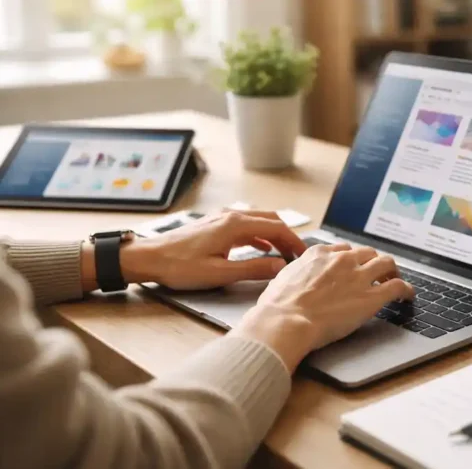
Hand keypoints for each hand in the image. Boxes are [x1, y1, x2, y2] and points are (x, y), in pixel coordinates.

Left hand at [81, 211, 306, 290]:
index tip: (303, 255)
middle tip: (298, 255)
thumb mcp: (221, 273)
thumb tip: (280, 266)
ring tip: (283, 253)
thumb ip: (254, 269)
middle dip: (287, 236)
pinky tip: (261, 247)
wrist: (148, 258)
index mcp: (235, 225)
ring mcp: (221, 218)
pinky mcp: (214, 225)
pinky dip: (260, 234)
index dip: (294, 241)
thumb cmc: (179, 266)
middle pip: (270, 220)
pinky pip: (246, 225)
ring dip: (274, 234)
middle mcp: (230, 216)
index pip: (277, 227)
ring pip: (259, 220)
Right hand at [231, 244, 414, 371]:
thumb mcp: (282, 279)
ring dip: (393, 271)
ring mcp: (359, 276)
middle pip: (367, 253)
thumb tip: (295, 279)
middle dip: (373, 262)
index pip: (343, 249)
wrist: (286, 321)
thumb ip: (296, 274)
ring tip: (395, 279)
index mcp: (319, 254)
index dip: (351, 259)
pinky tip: (408, 296)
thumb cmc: (278, 306)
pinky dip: (406, 289)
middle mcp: (342, 260)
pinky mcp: (372, 297)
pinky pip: (398, 286)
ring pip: (387, 263)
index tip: (353, 266)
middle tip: (376, 273)